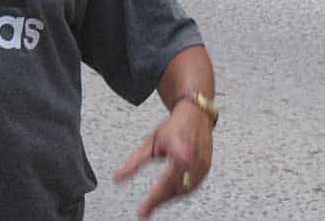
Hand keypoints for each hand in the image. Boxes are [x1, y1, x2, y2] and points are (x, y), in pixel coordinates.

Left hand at [114, 100, 212, 219]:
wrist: (196, 114)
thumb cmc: (175, 126)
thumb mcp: (151, 142)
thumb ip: (135, 162)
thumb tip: (118, 177)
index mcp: (178, 149)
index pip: (167, 178)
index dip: (156, 196)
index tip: (144, 210)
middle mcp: (193, 158)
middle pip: (175, 188)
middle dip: (160, 200)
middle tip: (146, 207)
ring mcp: (202, 164)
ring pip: (184, 190)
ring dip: (169, 197)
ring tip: (155, 200)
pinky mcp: (206, 167)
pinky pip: (192, 186)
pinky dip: (179, 191)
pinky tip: (169, 192)